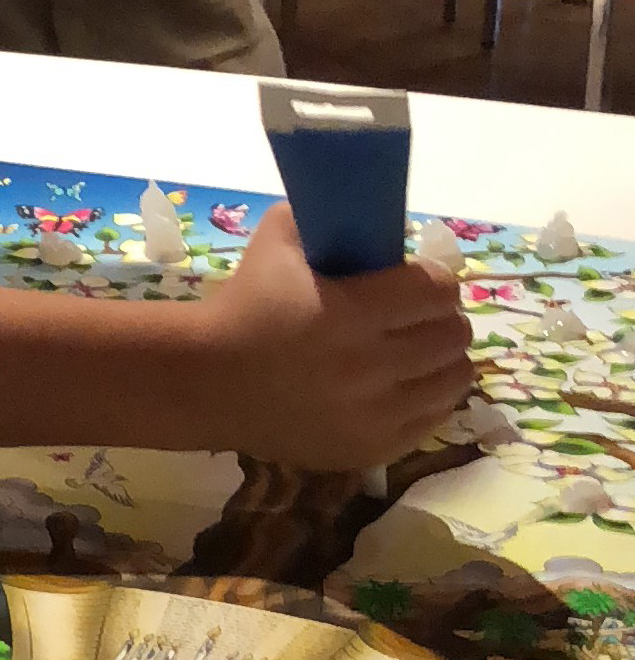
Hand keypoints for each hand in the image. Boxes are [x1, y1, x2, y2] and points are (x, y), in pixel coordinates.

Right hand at [198, 203, 473, 469]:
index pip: (435, 290)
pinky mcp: (370, 448)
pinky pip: (432, 420)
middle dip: (443, 317)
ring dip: (443, 359)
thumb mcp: (276, 242)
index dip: (435, 278)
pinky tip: (409, 383)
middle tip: (422, 313)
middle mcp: (370, 367)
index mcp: (350, 313)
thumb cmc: (244, 306)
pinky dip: (428, 397)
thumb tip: (363, 210)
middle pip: (451, 336)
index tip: (420, 278)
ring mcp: (373, 414)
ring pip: (452, 381)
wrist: (207, 381)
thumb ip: (320, 216)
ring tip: (422, 349)